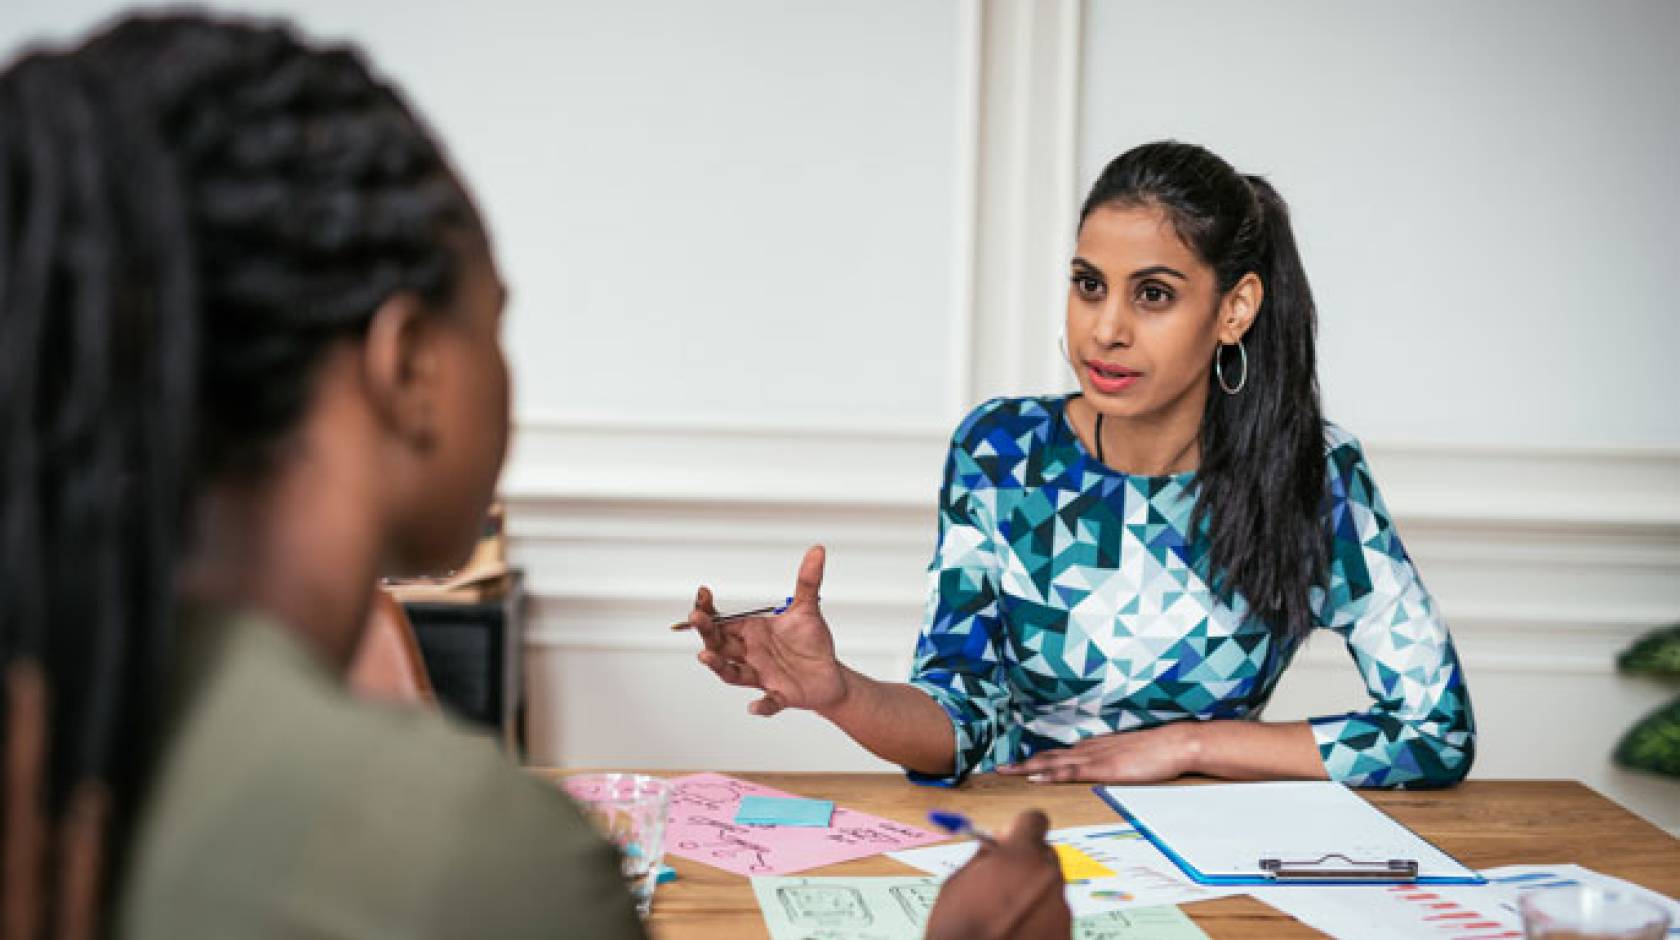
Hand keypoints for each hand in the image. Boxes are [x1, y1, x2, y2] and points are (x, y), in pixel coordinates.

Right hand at [689, 546, 849, 715]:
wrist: (831, 675)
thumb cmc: (811, 644)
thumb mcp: (808, 609)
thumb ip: (807, 581)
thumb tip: (817, 549)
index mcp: (751, 632)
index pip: (722, 621)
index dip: (708, 610)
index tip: (702, 593)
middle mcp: (750, 654)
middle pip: (719, 644)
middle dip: (706, 631)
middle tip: (695, 618)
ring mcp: (761, 676)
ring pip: (732, 673)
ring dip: (718, 665)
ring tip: (706, 656)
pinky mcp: (779, 696)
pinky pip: (767, 703)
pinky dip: (762, 706)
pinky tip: (756, 707)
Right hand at [925, 810, 1070, 939]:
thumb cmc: (960, 932)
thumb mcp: (957, 883)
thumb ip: (983, 857)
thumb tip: (995, 846)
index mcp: (1020, 858)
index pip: (1034, 820)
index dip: (1020, 828)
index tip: (1010, 838)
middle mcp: (1048, 878)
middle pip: (1045, 854)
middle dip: (1027, 862)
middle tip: (1004, 880)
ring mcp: (1061, 908)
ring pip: (1050, 886)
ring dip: (1032, 892)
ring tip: (1006, 914)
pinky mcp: (1066, 933)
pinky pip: (1054, 914)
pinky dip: (1039, 917)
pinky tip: (1017, 930)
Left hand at [996, 723, 1199, 783]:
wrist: (1173, 744)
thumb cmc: (1153, 752)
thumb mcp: (1123, 757)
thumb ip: (1106, 762)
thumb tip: (1092, 771)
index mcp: (1091, 748)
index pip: (1054, 755)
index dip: (1032, 760)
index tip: (1012, 765)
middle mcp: (1087, 750)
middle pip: (1046, 756)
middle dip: (1021, 763)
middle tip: (997, 768)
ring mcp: (1094, 758)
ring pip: (1053, 762)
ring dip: (1027, 767)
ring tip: (1005, 771)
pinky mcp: (1104, 768)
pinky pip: (1072, 771)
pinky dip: (1051, 774)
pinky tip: (1036, 778)